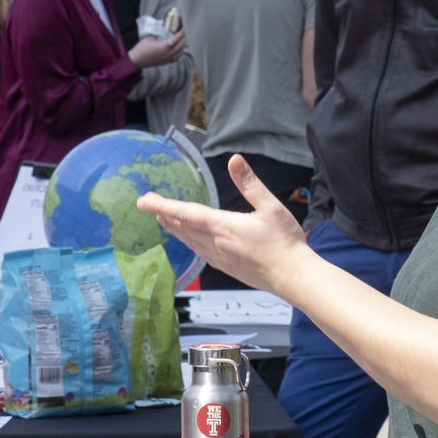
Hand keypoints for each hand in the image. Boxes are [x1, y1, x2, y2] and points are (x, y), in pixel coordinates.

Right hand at [128, 30, 184, 68]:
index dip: (182, 31)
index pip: (178, 37)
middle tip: (184, 30)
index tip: (183, 25)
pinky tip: (178, 47)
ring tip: (182, 38)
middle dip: (184, 36)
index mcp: (164, 46)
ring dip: (183, 44)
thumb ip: (158, 33)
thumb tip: (164, 28)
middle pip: (182, 44)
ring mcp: (168, 59)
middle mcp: (168, 53)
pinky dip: (180, 51)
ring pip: (181, 51)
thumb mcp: (150, 37)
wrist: (136, 61)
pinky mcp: (166, 62)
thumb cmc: (141, 49)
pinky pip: (177, 57)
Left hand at [137, 155, 311, 292]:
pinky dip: (188, 242)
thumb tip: (235, 159)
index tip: (143, 201)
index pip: (186, 213)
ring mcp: (220, 258)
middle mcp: (216, 244)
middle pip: (183, 227)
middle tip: (148, 204)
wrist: (294, 278)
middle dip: (164, 214)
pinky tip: (189, 241)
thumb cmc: (285, 242)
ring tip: (162, 220)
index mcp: (224, 226)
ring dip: (174, 229)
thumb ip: (250, 183)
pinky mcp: (226, 267)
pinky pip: (199, 252)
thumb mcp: (271, 207)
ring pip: (189, 241)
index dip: (163, 205)